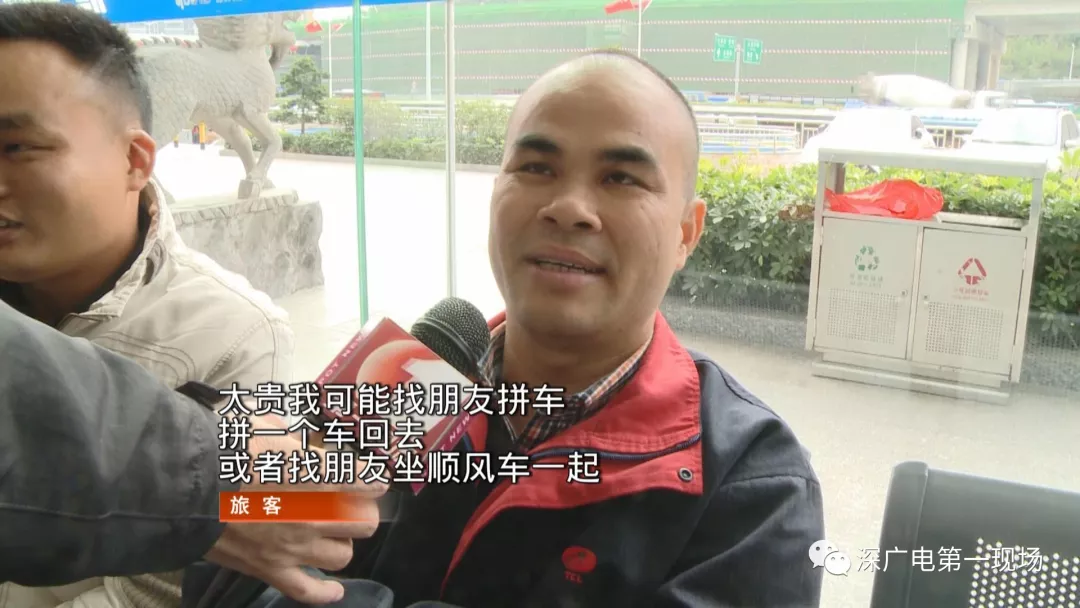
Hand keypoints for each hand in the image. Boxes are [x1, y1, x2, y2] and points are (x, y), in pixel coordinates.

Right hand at [206, 413, 385, 603]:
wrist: (183, 485)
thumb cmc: (222, 448)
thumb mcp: (263, 425)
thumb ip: (288, 435)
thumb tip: (293, 440)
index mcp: (315, 475)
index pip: (364, 480)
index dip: (373, 477)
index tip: (374, 477)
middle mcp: (313, 515)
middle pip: (363, 524)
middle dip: (362, 513)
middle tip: (352, 506)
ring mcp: (293, 546)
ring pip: (342, 556)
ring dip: (342, 544)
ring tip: (333, 535)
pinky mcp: (269, 569)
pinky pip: (306, 590)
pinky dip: (324, 593)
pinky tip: (335, 590)